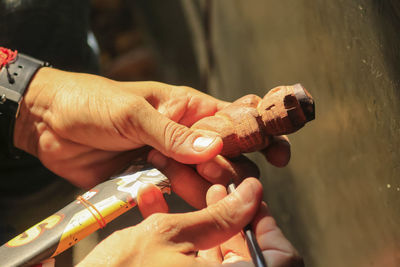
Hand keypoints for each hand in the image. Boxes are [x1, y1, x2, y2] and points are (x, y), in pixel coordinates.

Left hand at [14, 68, 289, 189]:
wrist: (50, 122)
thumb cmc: (93, 102)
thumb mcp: (133, 112)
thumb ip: (172, 133)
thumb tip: (214, 146)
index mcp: (186, 107)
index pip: (234, 119)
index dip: (259, 134)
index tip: (278, 154)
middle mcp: (183, 134)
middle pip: (224, 154)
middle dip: (237, 171)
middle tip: (245, 190)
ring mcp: (168, 157)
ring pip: (202, 177)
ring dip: (212, 189)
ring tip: (220, 203)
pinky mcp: (150, 177)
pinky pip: (175, 192)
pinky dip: (184, 199)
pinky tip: (190, 205)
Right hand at [77, 178, 302, 266]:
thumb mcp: (167, 237)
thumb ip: (216, 217)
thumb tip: (252, 194)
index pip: (278, 255)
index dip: (265, 221)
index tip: (249, 191)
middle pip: (240, 248)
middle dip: (223, 209)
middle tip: (209, 180)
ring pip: (208, 249)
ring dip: (194, 214)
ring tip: (178, 180)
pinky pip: (183, 257)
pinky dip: (173, 230)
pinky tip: (151, 200)